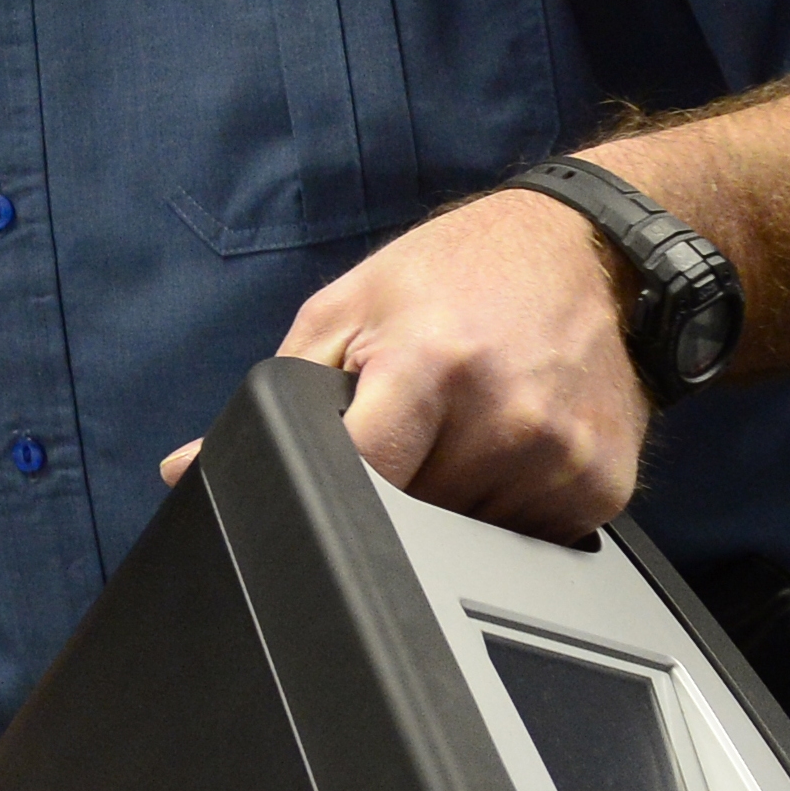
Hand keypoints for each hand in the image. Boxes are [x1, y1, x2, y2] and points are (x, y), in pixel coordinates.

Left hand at [158, 187, 649, 536]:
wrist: (589, 251)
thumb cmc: (457, 274)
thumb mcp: (348, 310)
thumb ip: (274, 395)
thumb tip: (185, 469)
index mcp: (430, 363)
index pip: (356, 476)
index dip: (330, 488)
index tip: (329, 477)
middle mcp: (505, 414)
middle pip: (409, 517)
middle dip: (390, 490)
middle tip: (411, 429)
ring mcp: (561, 456)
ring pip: (465, 538)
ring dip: (447, 504)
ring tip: (462, 431)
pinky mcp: (604, 486)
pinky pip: (527, 539)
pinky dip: (503, 508)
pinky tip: (507, 448)